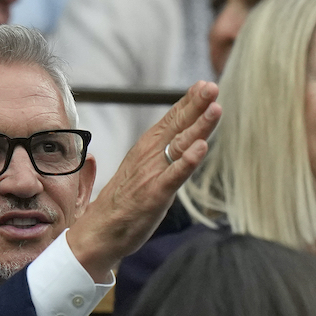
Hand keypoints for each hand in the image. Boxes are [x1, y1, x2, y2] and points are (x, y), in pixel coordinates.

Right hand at [68, 81, 220, 281]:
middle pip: (177, 125)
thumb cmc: (123, 201)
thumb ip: (161, 153)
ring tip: (215, 108)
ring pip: (179, 145)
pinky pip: (175, 175)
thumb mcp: (143, 169)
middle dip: (196, 105)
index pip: (172, 119)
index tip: (205, 84)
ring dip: (198, 126)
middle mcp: (149, 155)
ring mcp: (152, 174)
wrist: (100, 231)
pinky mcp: (155, 194)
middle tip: (212, 86)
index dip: (190, 102)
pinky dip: (188, 161)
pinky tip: (201, 148)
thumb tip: (182, 139)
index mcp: (146, 147)